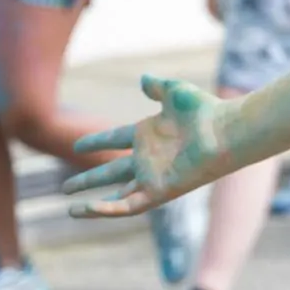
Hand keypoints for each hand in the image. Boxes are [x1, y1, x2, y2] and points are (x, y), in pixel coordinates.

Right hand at [63, 77, 236, 216]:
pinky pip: (127, 206)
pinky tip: (81, 209)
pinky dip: (105, 209)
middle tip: (65, 187)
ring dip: (94, 201)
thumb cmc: (204, 111)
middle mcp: (148, 157)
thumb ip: (158, 87)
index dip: (96, 141)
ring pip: (117, 194)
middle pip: (111, 171)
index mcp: (149, 133)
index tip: (77, 145)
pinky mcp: (158, 191)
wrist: (224, 133)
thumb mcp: (175, 92)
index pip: (114, 139)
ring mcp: (152, 176)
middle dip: (89, 179)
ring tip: (69, 206)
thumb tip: (144, 79)